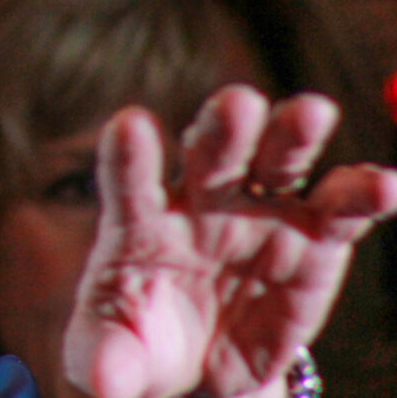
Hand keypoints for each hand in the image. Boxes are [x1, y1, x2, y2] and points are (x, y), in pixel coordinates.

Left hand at [63, 86, 396, 397]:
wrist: (202, 369)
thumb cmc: (142, 343)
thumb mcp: (113, 353)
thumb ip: (106, 358)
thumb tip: (104, 382)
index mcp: (139, 221)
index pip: (129, 180)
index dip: (130, 154)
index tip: (130, 125)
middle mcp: (200, 202)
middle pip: (210, 151)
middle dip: (223, 126)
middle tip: (237, 103)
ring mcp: (259, 212)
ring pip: (277, 161)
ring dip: (292, 133)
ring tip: (311, 111)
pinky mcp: (314, 239)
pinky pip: (341, 210)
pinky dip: (364, 192)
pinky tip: (384, 182)